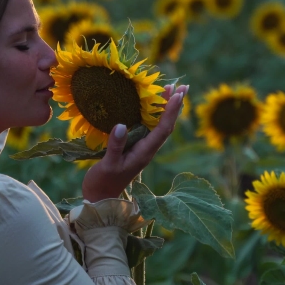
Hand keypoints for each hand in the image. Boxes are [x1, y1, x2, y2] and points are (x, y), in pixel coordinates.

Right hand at [82, 84, 187, 201]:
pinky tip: (150, 105)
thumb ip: (116, 146)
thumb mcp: (108, 164)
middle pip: (166, 124)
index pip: (163, 129)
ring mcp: (142, 148)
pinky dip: (153, 114)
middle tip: (183, 86)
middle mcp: (147, 149)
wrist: (101, 199)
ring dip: (166, 108)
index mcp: (144, 152)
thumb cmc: (103, 183)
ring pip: (159, 125)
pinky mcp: (135, 148)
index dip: (171, 111)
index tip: (178, 94)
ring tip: (171, 89)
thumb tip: (121, 125)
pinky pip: (148, 127)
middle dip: (175, 106)